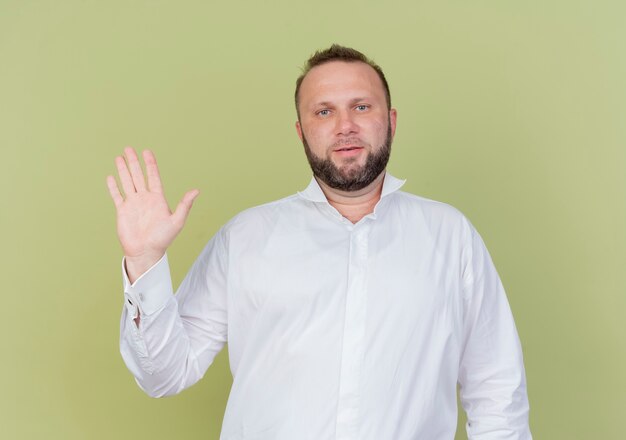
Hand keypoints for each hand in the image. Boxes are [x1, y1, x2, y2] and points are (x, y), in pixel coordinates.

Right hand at [106, 147, 198, 281]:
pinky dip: (114, 186)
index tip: (147, 151)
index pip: (153, 176)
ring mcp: (133, 204)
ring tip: (120, 157)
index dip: (150, 164)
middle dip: (134, 162)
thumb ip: (184, 205)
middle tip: (129, 148)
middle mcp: (145, 199)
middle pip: (138, 176)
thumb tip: (196, 190)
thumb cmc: (163, 239)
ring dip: (123, 170)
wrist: (146, 252)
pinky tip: (111, 176)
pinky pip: (117, 196)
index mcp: (157, 199)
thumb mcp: (177, 221)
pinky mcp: (123, 211)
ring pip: (127, 182)